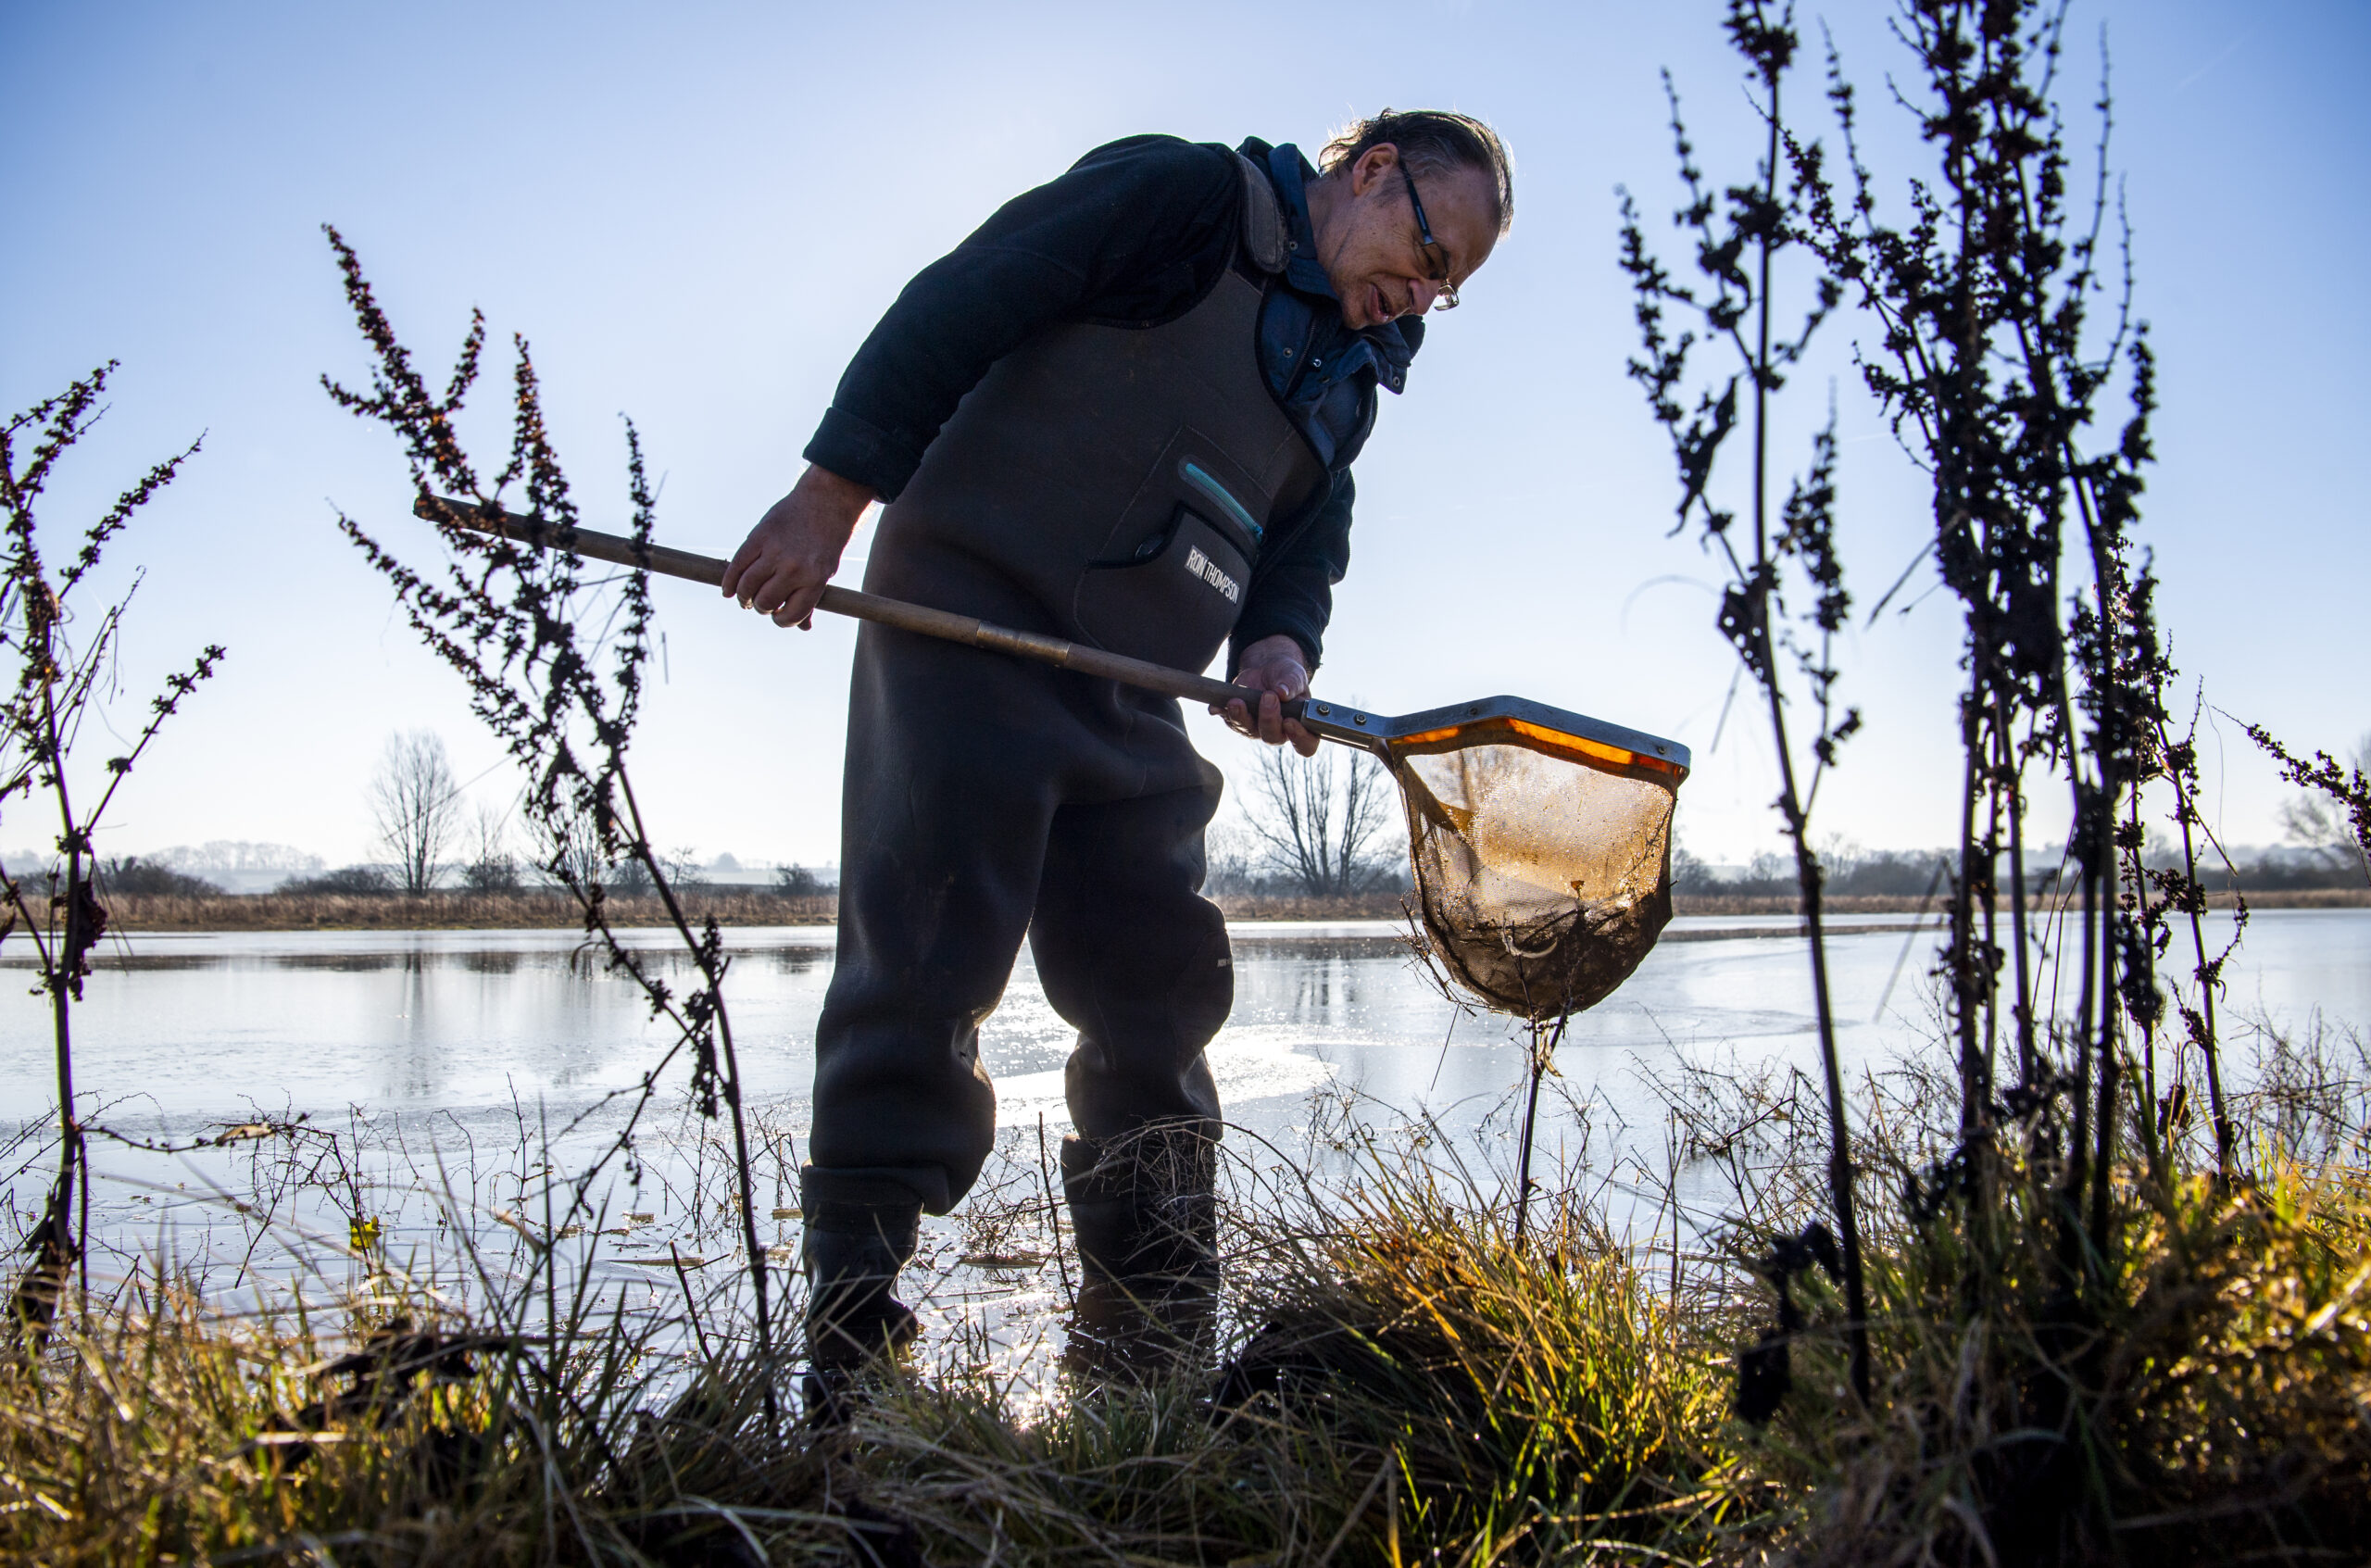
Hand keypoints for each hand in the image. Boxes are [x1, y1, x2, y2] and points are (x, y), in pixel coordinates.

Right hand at [721, 465, 875, 627]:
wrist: (826, 502)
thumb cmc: (826, 542)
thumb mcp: (825, 572)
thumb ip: (812, 598)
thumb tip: (804, 627)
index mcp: (814, 579)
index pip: (791, 615)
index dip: (781, 620)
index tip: (778, 615)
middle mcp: (794, 567)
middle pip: (765, 601)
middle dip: (760, 607)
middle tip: (759, 604)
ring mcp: (775, 551)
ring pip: (747, 585)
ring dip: (743, 596)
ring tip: (745, 597)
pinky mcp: (759, 536)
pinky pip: (737, 564)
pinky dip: (729, 581)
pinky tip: (728, 589)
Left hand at [1213, 634, 1318, 755]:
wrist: (1268, 668)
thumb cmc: (1288, 676)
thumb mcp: (1295, 675)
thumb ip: (1292, 684)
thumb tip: (1282, 692)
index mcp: (1301, 726)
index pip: (1306, 744)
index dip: (1299, 738)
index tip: (1290, 722)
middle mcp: (1279, 731)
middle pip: (1272, 737)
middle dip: (1268, 719)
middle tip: (1268, 696)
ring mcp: (1256, 728)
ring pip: (1248, 730)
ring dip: (1241, 717)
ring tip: (1237, 700)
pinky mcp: (1238, 719)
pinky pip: (1228, 719)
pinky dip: (1221, 711)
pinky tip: (1217, 705)